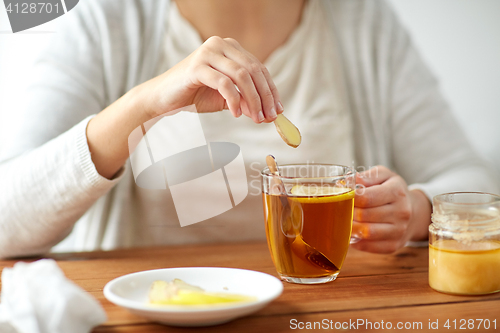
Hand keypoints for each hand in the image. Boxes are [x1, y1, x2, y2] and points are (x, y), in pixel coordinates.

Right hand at [140, 36, 282, 122]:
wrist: (164, 99)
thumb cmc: (195, 96)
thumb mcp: (227, 99)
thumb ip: (246, 102)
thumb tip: (268, 115)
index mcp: (230, 48)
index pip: (259, 68)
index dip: (271, 90)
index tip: (278, 110)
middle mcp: (220, 44)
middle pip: (253, 70)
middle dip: (265, 96)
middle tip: (269, 117)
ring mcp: (208, 53)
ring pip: (241, 76)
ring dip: (252, 100)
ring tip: (256, 118)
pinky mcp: (197, 66)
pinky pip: (224, 83)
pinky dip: (234, 100)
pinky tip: (237, 114)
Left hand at [351, 166, 431, 253]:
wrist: (413, 211)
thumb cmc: (392, 191)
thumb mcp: (384, 176)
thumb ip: (367, 176)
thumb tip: (350, 181)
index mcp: (397, 192)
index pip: (367, 197)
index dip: (350, 197)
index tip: (343, 196)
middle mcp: (401, 212)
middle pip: (364, 215)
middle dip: (348, 212)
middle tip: (340, 209)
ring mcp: (399, 231)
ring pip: (366, 232)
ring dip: (350, 227)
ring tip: (343, 220)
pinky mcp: (393, 245)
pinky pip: (368, 246)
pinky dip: (356, 241)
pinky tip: (352, 233)